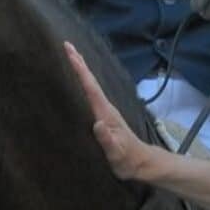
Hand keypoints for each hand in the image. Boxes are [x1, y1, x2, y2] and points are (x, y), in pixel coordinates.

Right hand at [64, 42, 151, 180]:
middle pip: (91, 81)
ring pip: (91, 87)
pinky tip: (79, 83)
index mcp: (105, 114)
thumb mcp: (116, 154)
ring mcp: (106, 112)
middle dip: (79, 63)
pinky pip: (91, 95)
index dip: (80, 69)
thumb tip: (98, 124)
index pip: (90, 87)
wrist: (141, 163)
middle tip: (67, 45)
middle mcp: (106, 108)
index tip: (70, 52)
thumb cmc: (127, 160)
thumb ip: (107, 140)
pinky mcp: (104, 117)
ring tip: (71, 58)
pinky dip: (84, 84)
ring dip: (81, 71)